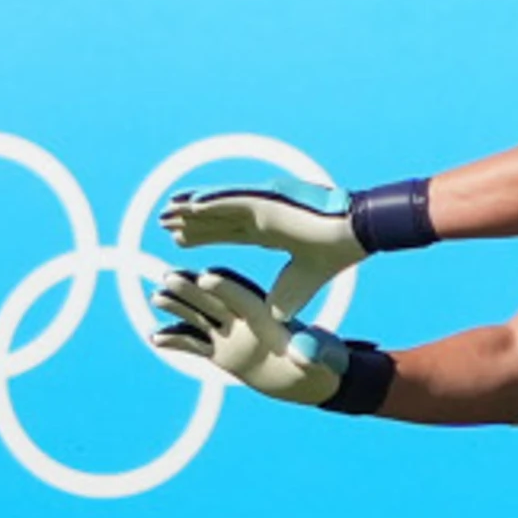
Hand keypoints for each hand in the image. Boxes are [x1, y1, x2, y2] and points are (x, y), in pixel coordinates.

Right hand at [149, 267, 345, 406]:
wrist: (310, 376)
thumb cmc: (322, 364)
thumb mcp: (322, 359)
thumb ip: (311, 353)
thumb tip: (306, 351)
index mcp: (271, 317)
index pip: (246, 298)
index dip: (229, 288)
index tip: (207, 277)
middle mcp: (247, 322)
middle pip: (217, 300)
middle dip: (193, 289)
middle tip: (169, 275)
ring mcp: (232, 335)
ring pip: (200, 317)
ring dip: (179, 308)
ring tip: (156, 297)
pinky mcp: (222, 352)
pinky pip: (195, 344)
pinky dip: (176, 340)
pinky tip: (154, 336)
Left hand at [161, 180, 360, 318]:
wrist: (355, 236)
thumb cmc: (334, 255)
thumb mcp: (298, 283)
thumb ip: (282, 296)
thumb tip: (270, 318)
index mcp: (269, 230)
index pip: (228, 232)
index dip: (204, 235)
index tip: (179, 242)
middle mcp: (262, 216)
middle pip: (216, 218)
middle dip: (190, 221)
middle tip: (163, 222)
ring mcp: (263, 206)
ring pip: (218, 206)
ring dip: (191, 208)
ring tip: (167, 209)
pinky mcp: (267, 202)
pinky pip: (231, 199)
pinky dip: (210, 200)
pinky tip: (189, 203)